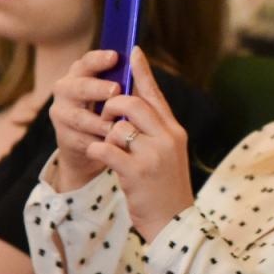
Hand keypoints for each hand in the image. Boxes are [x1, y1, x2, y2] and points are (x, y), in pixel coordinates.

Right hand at [48, 49, 123, 191]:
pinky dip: (95, 141)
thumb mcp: (118, 92)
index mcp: (79, 74)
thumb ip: (125, 76)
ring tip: (114, 124)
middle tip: (116, 89)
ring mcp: (61, 114)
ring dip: (97, 121)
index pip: (86, 62)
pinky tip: (108, 143)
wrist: (93, 144)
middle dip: (97, 88)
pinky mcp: (63, 137)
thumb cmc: (110, 110)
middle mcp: (65, 90)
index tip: (115, 56)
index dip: (99, 59)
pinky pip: (80, 139)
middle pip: (79, 87)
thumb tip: (137, 53)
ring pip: (78, 117)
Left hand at [90, 47, 194, 237]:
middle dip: (112, 107)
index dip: (143, 71)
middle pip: (133, 103)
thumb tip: (132, 104)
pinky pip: (106, 148)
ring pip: (117, 126)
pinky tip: (102, 157)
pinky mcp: (136, 172)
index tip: (133, 50)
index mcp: (174, 131)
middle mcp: (167, 138)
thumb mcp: (168, 153)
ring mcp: (153, 155)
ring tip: (110, 148)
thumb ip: (155, 129)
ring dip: (105, 134)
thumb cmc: (165, 187)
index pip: (156, 94)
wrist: (174, 223)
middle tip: (107, 119)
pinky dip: (98, 150)